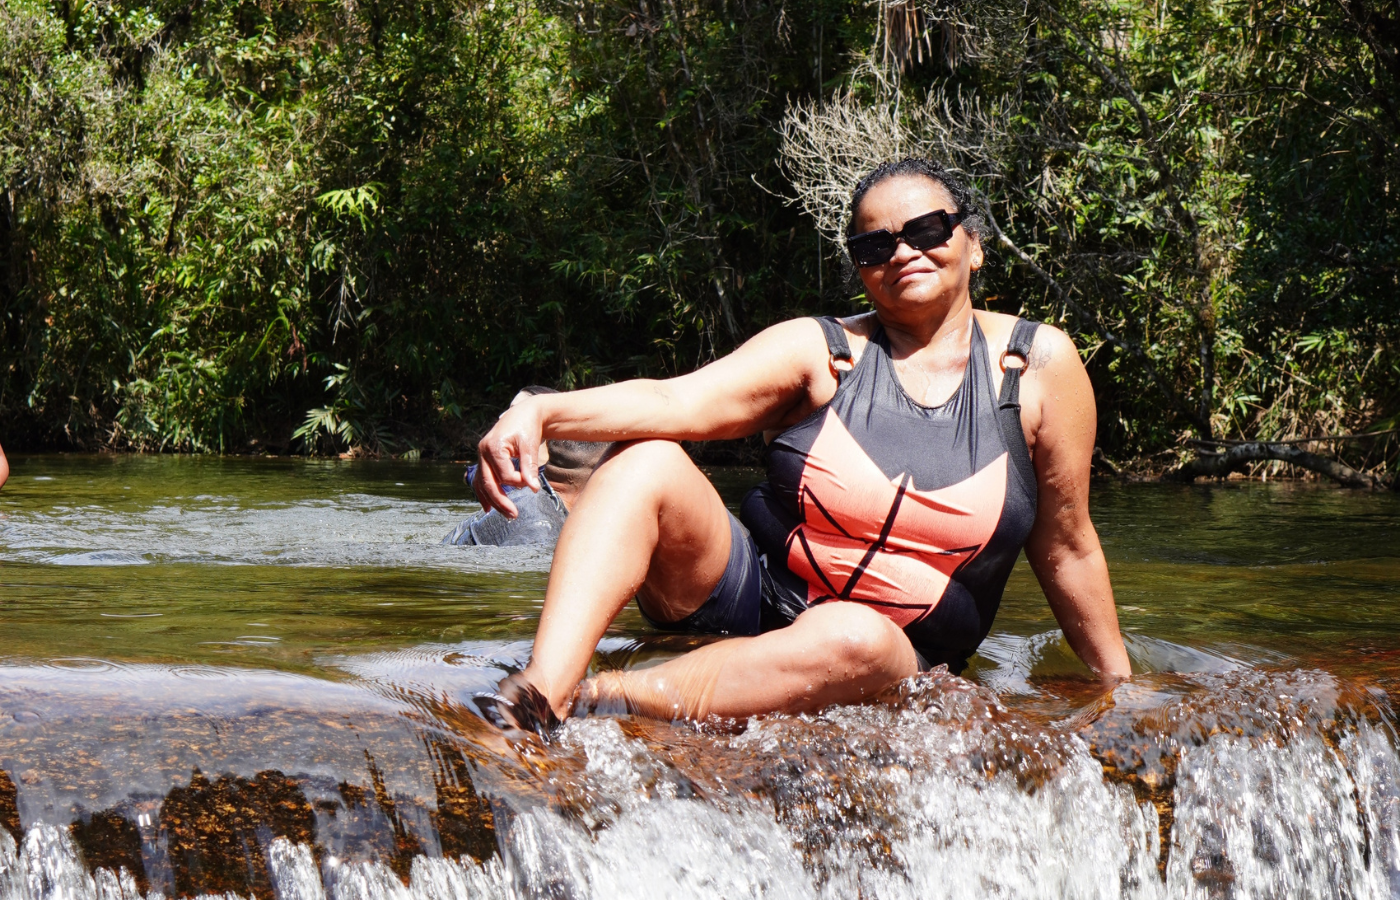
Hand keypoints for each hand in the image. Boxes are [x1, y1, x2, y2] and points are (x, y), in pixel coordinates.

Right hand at [473, 400, 544, 517]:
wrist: (524, 413)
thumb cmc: (528, 426)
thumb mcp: (530, 445)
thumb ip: (529, 467)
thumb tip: (532, 489)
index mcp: (493, 447)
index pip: (504, 475)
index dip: (519, 482)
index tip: (531, 482)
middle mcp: (483, 452)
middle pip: (488, 483)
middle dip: (501, 501)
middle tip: (514, 515)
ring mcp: (481, 456)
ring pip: (483, 484)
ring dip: (493, 501)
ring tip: (506, 515)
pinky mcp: (484, 459)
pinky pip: (481, 480)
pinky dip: (484, 494)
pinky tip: (488, 508)